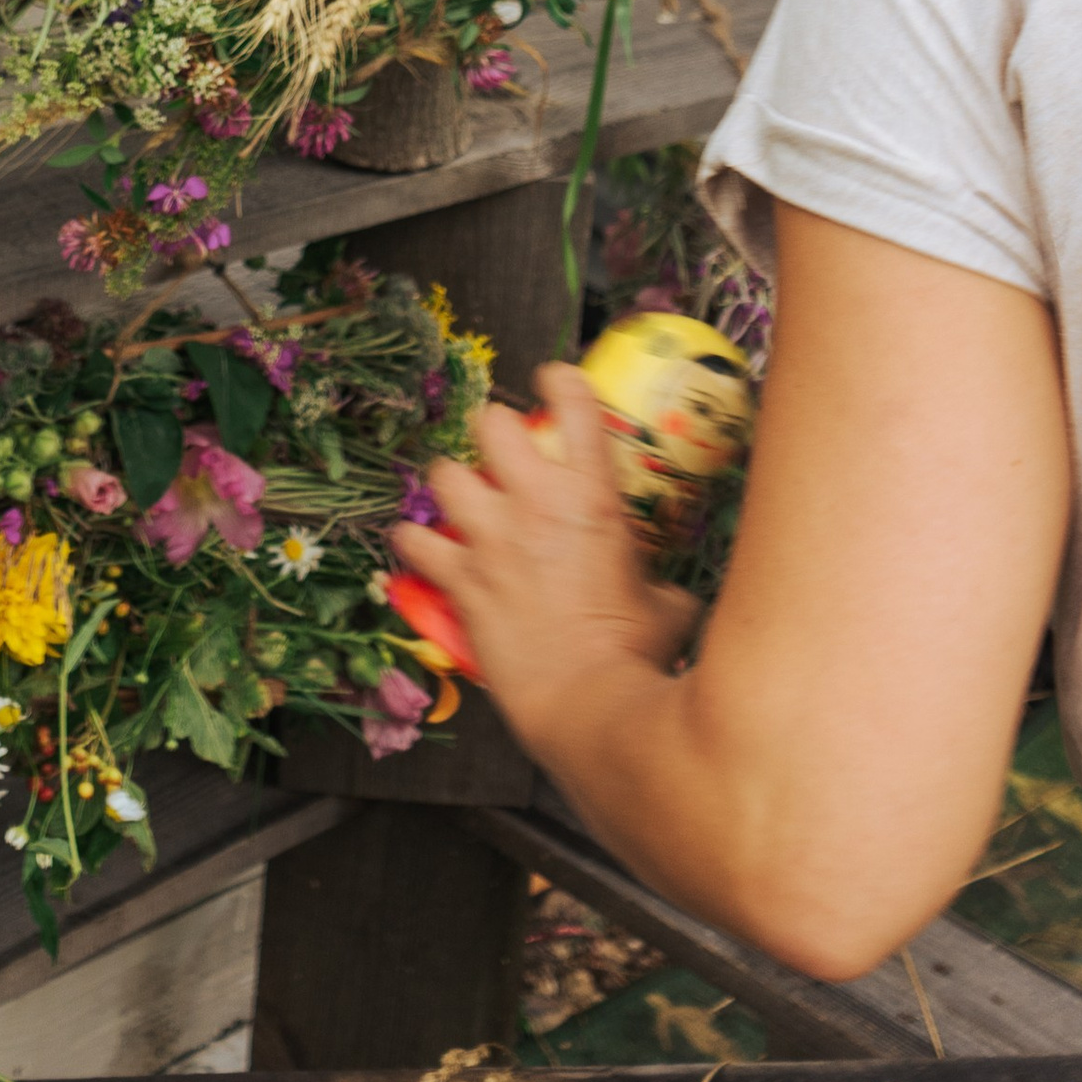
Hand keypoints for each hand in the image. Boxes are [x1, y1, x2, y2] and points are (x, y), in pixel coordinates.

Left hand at [393, 364, 696, 750]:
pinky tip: (419, 548)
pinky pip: (414, 542)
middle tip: (500, 451)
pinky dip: (414, 543)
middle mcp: (535, 503)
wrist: (589, 701)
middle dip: (492, 431)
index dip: (560, 380)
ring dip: (449, 482)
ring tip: (458, 496)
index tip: (553, 382)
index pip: (574, 402)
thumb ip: (660, 582)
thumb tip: (668, 593)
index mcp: (593, 497)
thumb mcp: (667, 604)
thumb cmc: (635, 657)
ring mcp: (491, 538)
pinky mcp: (459, 579)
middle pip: (491, 423)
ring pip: (443, 473)